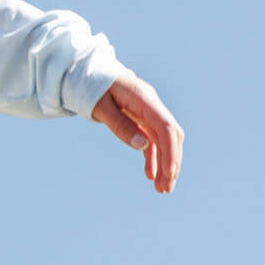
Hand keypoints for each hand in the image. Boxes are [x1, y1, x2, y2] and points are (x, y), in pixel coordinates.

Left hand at [91, 75, 182, 194]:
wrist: (92, 76)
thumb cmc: (95, 88)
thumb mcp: (101, 106)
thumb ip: (120, 124)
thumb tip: (141, 144)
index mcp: (144, 99)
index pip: (165, 127)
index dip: (171, 151)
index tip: (169, 173)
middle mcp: (152, 106)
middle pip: (171, 136)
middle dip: (172, 162)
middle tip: (167, 188)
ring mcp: (149, 113)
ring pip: (164, 141)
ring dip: (165, 164)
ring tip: (161, 189)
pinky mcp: (142, 120)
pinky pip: (152, 141)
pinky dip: (153, 158)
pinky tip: (150, 176)